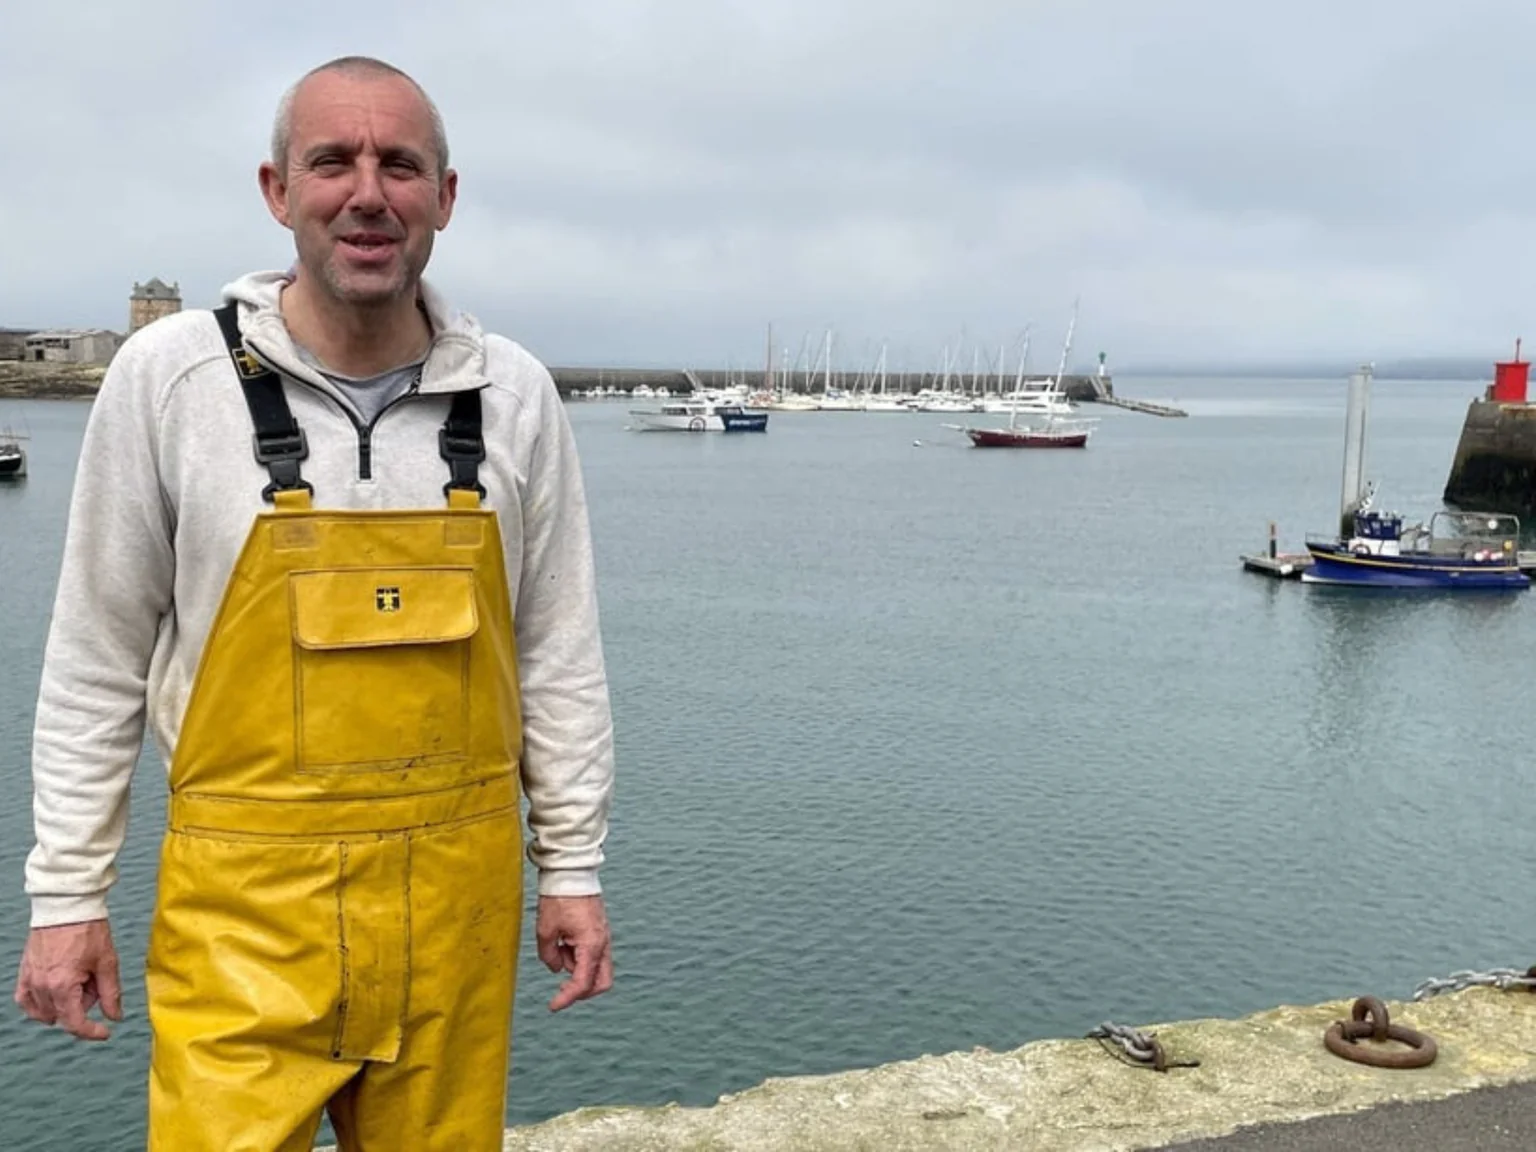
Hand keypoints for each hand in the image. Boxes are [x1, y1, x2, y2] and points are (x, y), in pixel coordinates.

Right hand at [13, 919, 122, 1040]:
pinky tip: (56, 993)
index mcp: (62, 986)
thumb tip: (115, 1016)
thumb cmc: (88, 930)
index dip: (92, 1032)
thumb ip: (110, 993)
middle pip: (64, 1014)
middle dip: (83, 1004)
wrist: (67, 907)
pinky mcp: (24, 973)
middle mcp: (41, 987)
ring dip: (65, 1003)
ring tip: (80, 978)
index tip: (105, 1032)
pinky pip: (26, 1000)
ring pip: (46, 1010)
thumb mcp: (107, 962)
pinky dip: (40, 1003)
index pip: (74, 1023)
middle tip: (95, 981)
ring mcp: (29, 980)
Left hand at [536, 894, 612, 1011]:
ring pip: (597, 969)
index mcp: (591, 945)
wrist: (572, 872)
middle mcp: (603, 943)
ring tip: (557, 946)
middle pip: (601, 982)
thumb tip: (557, 968)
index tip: (553, 1006)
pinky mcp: (599, 931)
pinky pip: (593, 954)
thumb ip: (549, 956)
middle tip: (561, 989)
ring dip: (576, 969)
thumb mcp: (545, 930)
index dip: (567, 998)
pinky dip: (578, 957)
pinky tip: (563, 942)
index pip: (582, 983)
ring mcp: (603, 937)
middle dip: (582, 991)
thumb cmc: (559, 897)